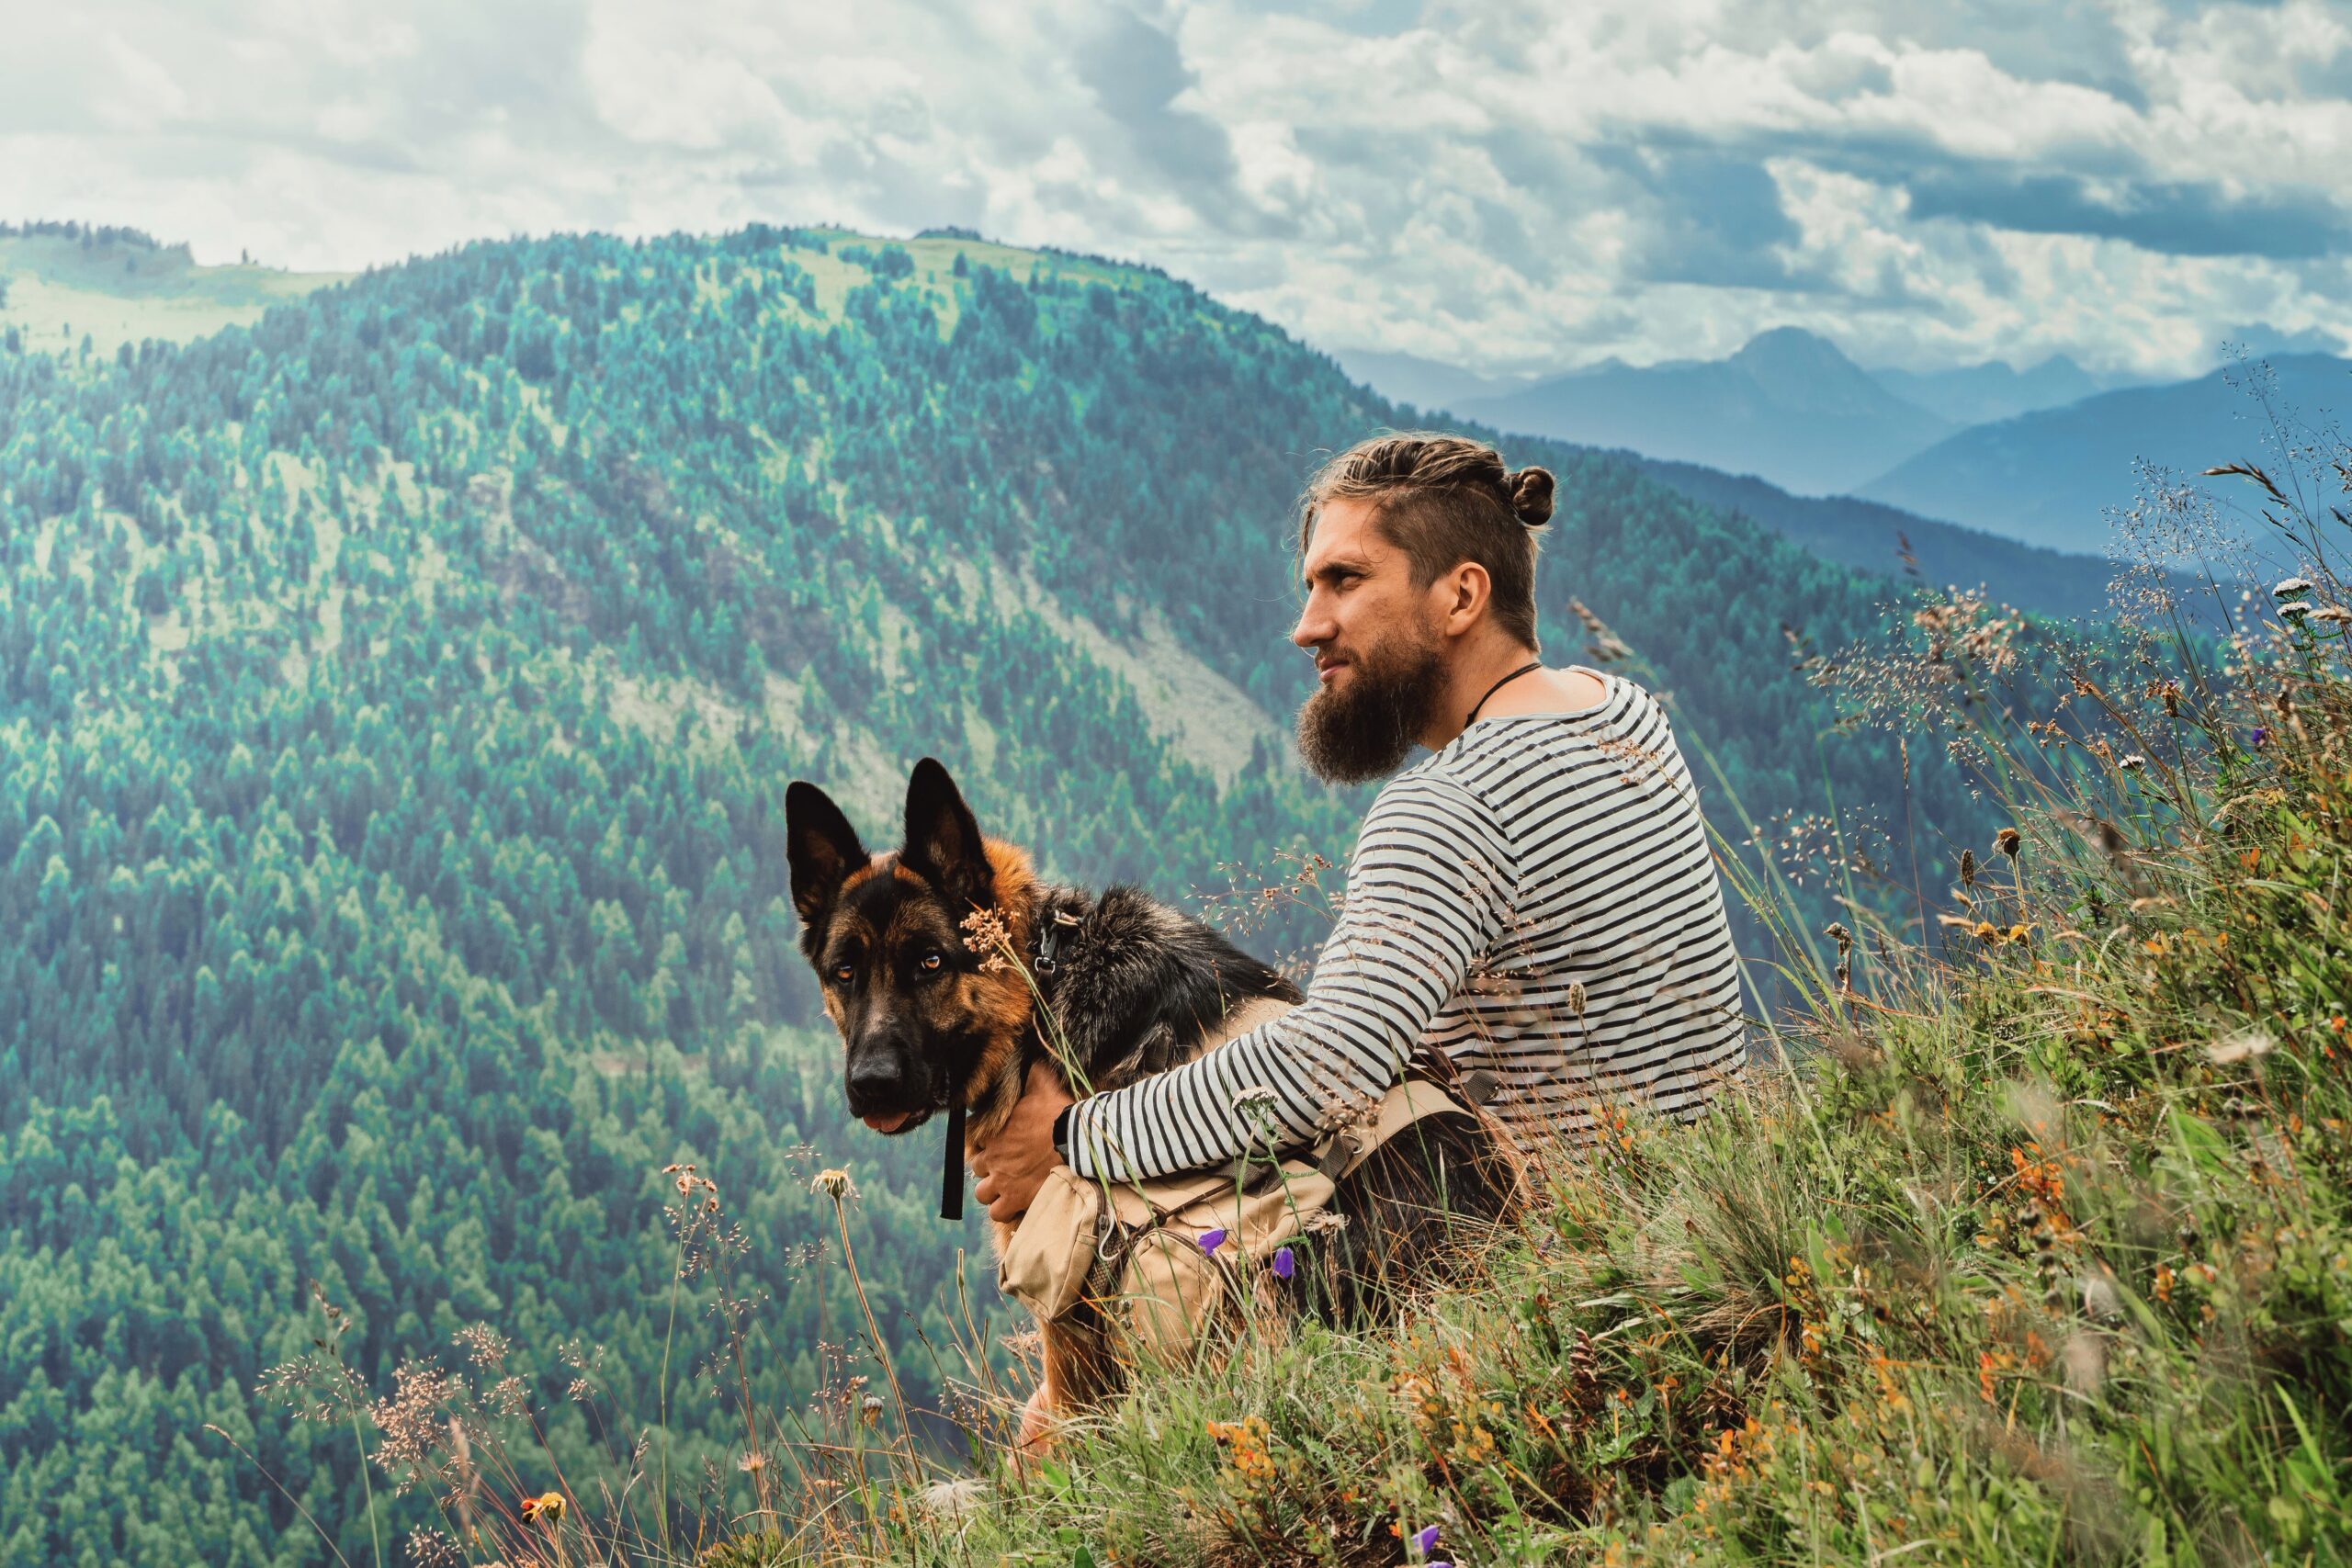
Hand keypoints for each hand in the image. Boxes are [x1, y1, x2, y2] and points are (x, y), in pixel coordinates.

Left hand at [969, 1060, 1075, 1224]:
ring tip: (1008, 1187)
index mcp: (993, 1131)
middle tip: (1007, 1165)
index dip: (983, 1142)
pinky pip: (997, 1213)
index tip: (997, 1143)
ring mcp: (1002, 1180)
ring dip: (992, 1191)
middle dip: (989, 1167)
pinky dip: (1004, 1210)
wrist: (1076, 1143)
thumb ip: (1032, 1075)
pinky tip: (1016, 1203)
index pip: (971, 1139)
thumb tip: (1032, 1060)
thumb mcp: (1044, 1087)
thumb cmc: (1060, 1114)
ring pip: (982, 1193)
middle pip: (977, 1167)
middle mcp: (992, 1157)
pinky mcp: (1016, 1199)